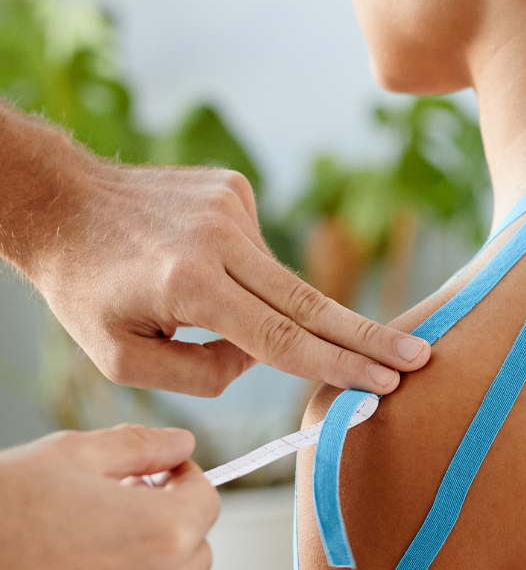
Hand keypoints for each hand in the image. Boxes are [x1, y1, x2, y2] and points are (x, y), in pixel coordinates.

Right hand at [0, 425, 218, 569]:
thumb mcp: (68, 454)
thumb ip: (140, 446)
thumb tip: (181, 444)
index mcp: (161, 534)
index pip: (208, 502)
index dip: (183, 481)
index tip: (156, 473)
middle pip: (195, 556)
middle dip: (170, 527)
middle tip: (122, 504)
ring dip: (140, 569)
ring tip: (80, 543)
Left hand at [1, 106, 429, 395]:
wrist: (62, 202)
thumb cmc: (86, 289)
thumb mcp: (121, 359)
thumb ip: (200, 375)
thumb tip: (257, 360)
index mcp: (190, 285)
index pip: (281, 338)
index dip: (339, 364)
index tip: (383, 381)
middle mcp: (220, 239)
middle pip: (309, 303)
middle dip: (366, 336)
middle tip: (418, 356)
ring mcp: (232, 206)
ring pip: (275, 280)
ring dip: (257, 305)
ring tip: (179, 296)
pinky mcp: (235, 188)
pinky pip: (255, 250)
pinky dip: (238, 270)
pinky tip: (188, 261)